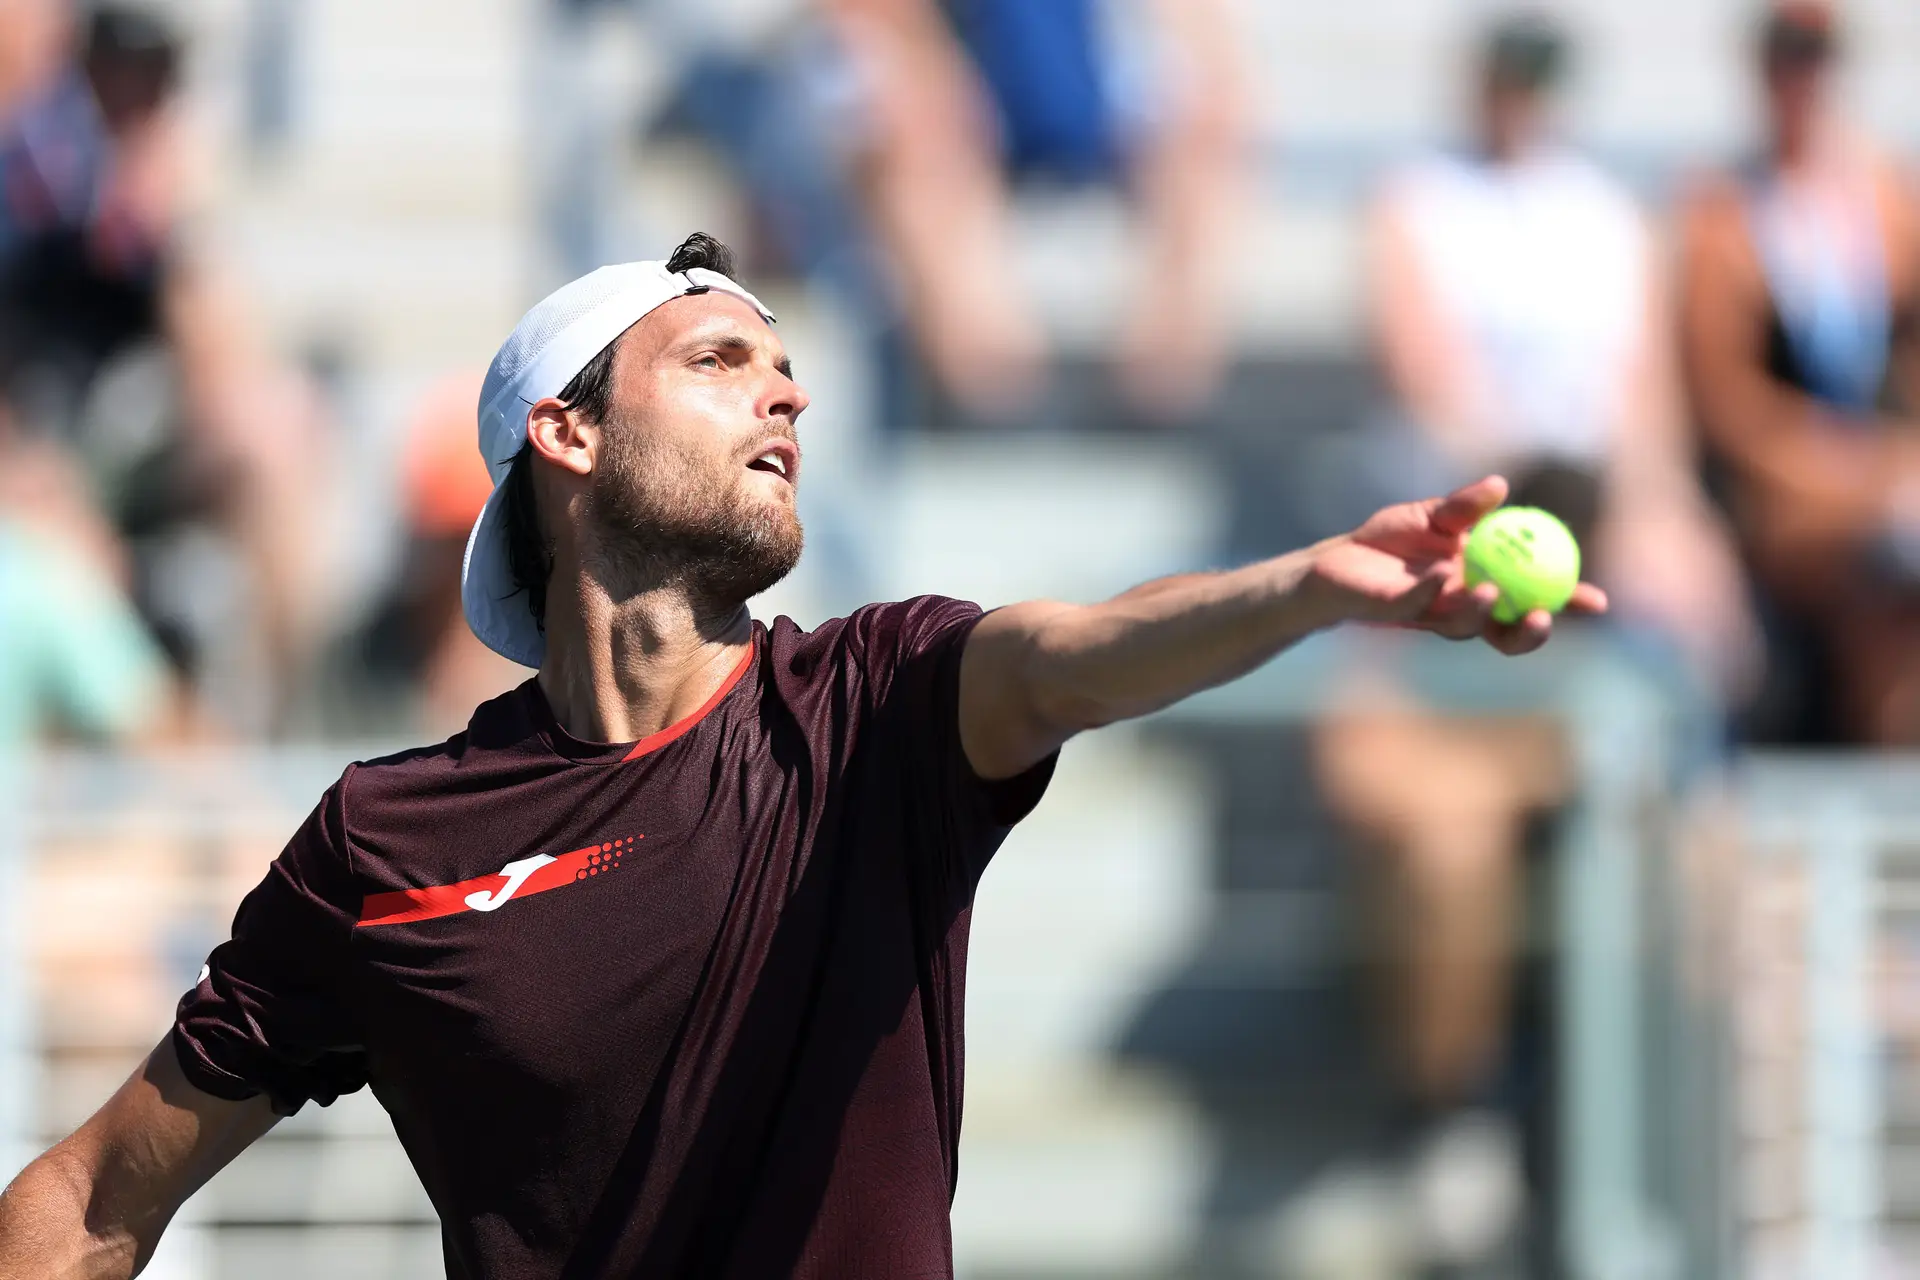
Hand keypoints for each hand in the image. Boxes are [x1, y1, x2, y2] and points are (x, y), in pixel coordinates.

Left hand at [1304, 475, 1608, 654]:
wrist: (1332, 561)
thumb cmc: (1387, 542)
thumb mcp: (1430, 516)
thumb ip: (1464, 506)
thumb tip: (1501, 485)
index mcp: (1480, 585)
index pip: (1531, 600)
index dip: (1564, 604)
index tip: (1596, 601)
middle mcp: (1460, 607)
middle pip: (1505, 632)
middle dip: (1530, 632)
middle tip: (1546, 615)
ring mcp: (1428, 613)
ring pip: (1463, 625)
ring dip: (1482, 612)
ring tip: (1493, 592)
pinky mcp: (1391, 611)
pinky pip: (1417, 604)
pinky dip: (1431, 589)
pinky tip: (1441, 573)